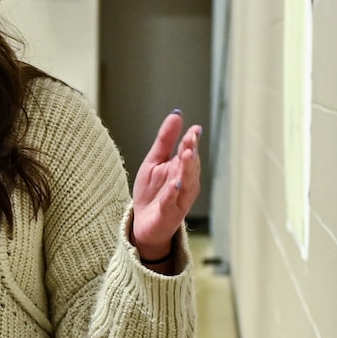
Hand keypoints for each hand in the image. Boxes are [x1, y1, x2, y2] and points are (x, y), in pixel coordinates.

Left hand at [131, 111, 203, 261]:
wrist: (142, 223)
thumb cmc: (152, 192)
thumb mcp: (154, 161)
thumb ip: (165, 140)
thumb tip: (177, 114)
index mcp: (181, 169)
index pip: (189, 152)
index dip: (191, 141)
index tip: (194, 129)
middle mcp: (184, 184)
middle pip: (190, 167)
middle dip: (191, 153)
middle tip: (190, 139)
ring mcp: (179, 199)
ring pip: (186, 184)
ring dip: (187, 170)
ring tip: (187, 155)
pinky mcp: (169, 214)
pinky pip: (172, 202)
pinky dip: (173, 193)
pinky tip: (174, 184)